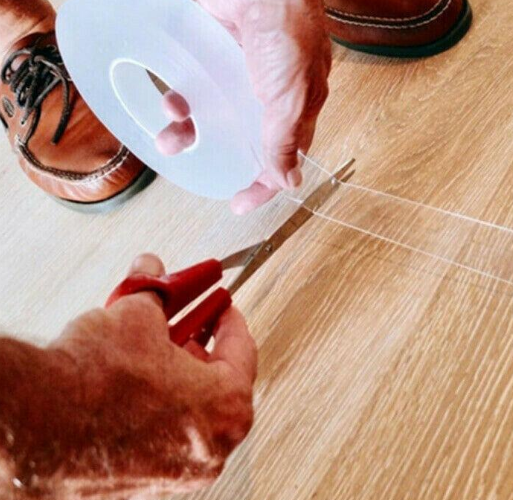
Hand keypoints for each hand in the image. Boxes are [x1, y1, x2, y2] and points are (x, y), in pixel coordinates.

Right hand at [14, 254, 256, 498]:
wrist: (32, 426)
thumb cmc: (91, 382)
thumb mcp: (135, 316)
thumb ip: (154, 291)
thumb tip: (151, 271)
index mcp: (225, 407)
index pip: (242, 349)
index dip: (229, 318)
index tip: (222, 307)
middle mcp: (209, 449)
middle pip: (217, 382)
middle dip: (199, 345)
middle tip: (187, 323)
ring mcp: (177, 472)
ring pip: (190, 410)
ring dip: (176, 374)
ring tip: (152, 348)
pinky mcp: (143, 483)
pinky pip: (163, 434)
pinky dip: (156, 405)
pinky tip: (133, 381)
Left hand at [155, 0, 330, 213]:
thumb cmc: (287, 32)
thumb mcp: (291, 96)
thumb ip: (286, 141)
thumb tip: (289, 181)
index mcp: (297, 108)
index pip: (284, 157)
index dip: (264, 185)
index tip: (240, 204)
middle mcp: (269, 95)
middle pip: (245, 139)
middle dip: (222, 156)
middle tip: (201, 169)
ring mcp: (241, 76)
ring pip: (215, 117)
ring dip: (192, 131)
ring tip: (170, 139)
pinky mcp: (215, 58)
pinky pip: (196, 89)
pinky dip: (182, 100)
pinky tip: (170, 102)